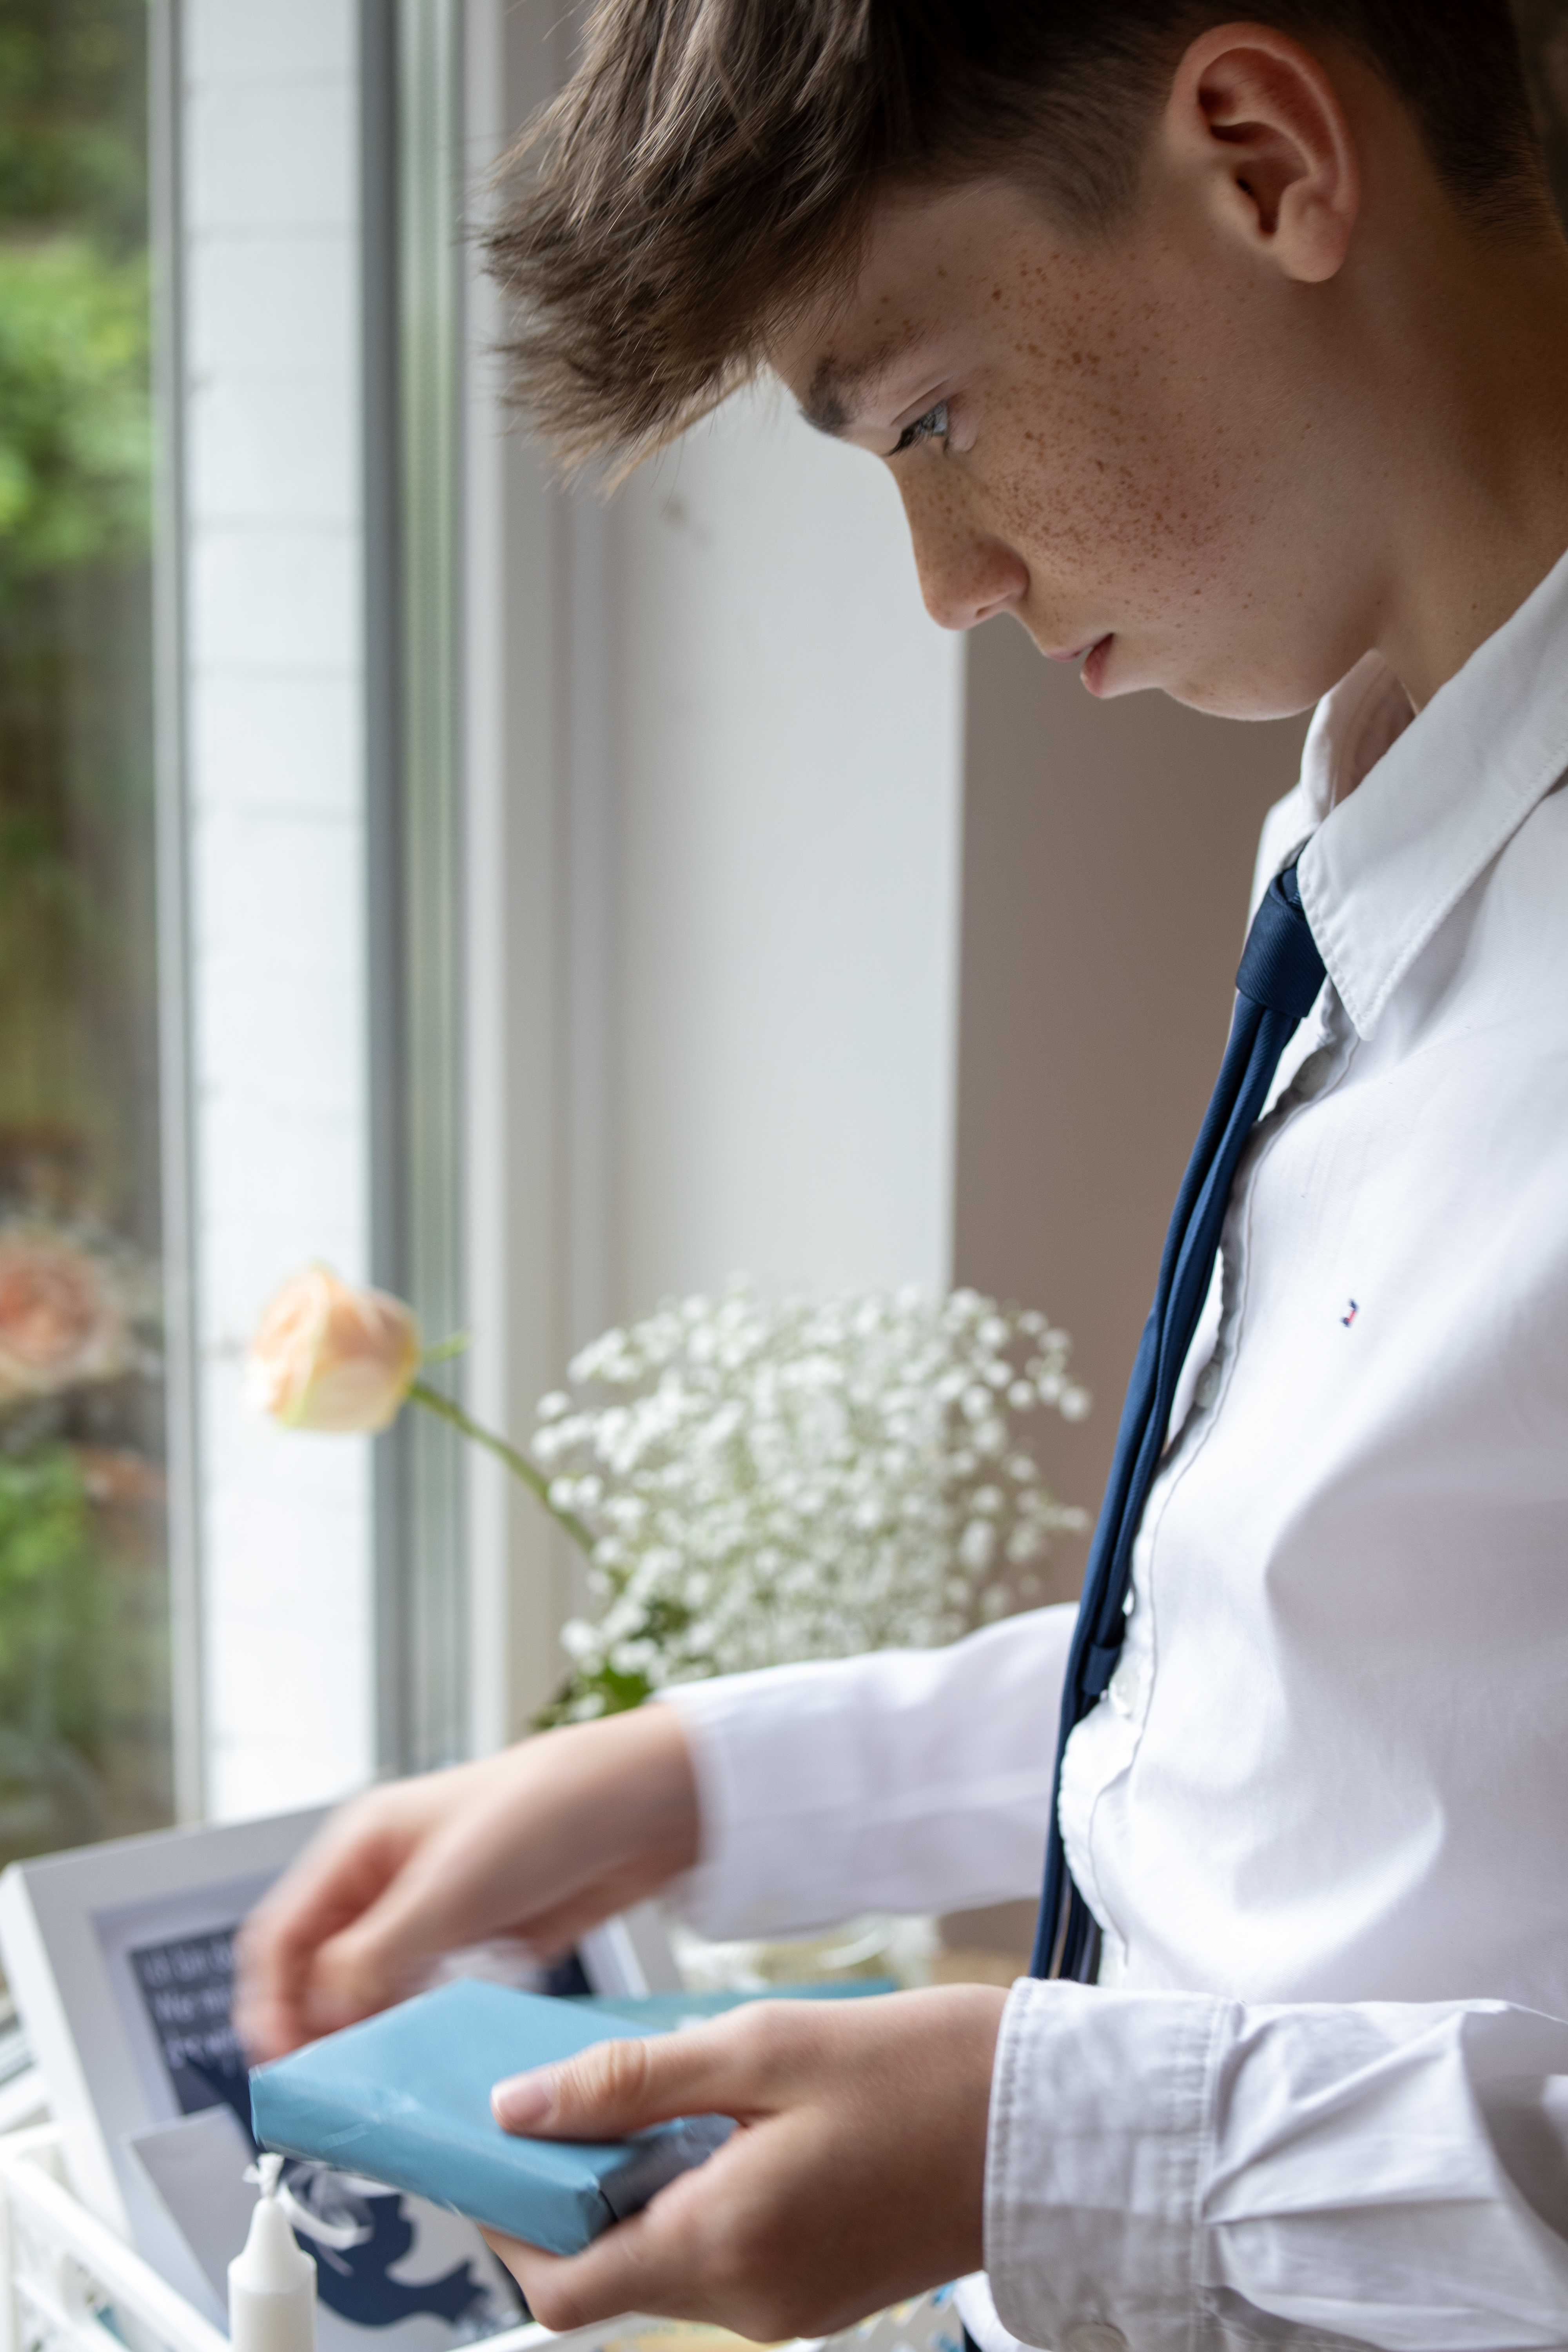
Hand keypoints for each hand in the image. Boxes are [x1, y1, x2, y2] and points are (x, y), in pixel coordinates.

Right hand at [234, 1707, 698, 2059]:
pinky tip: (422, 2067)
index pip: (283, 1935)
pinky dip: (414, 2035)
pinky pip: (427, 2002)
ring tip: (367, 2092)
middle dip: (310, 2029)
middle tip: (321, 2093)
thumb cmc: (552, 1806)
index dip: (268, 2002)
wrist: (648, 1805)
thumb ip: (382, 1952)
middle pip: (318, 1971)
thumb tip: (323, 2011)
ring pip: (369, 1993)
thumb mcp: (453, 1884)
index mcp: (363, 1848)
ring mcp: (435, 1916)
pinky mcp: (481, 1946)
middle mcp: (390, 1883)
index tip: (278, 2064)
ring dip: (362, 2038)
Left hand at [484, 1985, 1006, 2340]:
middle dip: (569, 2196)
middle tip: (571, 2097)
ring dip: (636, 2188)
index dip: (506, 2223)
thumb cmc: (922, 2069)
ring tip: (657, 2092)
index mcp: (727, 2244)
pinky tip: (719, 2122)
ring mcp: (789, 2305)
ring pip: (663, 2261)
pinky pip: (721, 2254)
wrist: (1051, 2122)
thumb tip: (514, 2110)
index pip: (560, 2288)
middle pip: (606, 2276)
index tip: (491, 2149)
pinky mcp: (819, 2289)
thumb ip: (630, 2082)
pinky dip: (692, 2196)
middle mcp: (750, 2301)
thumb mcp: (764, 2046)